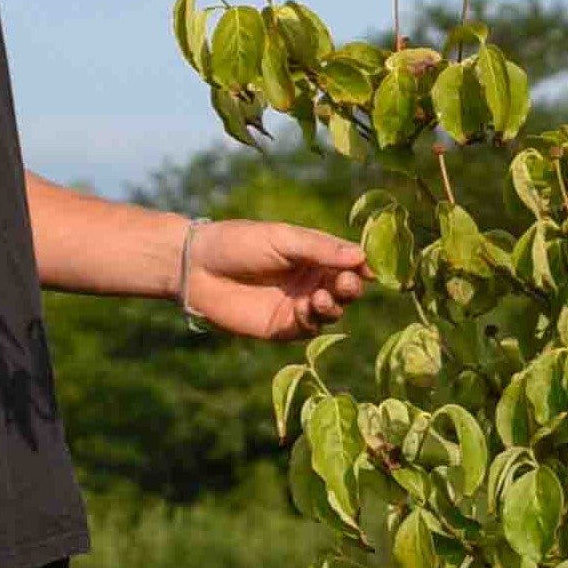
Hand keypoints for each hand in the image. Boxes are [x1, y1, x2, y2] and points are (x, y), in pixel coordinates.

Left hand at [183, 217, 371, 341]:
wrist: (198, 268)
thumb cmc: (240, 243)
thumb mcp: (283, 238)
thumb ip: (321, 248)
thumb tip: (362, 256)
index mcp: (313, 254)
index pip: (348, 263)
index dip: (362, 268)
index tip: (369, 271)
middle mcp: (310, 280)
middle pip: (345, 289)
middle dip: (350, 288)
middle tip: (343, 284)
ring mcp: (298, 305)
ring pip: (333, 311)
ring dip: (333, 305)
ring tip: (317, 297)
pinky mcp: (283, 327)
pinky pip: (310, 329)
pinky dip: (314, 320)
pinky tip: (304, 307)